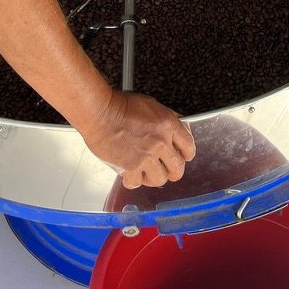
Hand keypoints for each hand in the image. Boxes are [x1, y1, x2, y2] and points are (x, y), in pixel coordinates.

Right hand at [81, 90, 195, 188]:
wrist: (99, 112)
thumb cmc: (120, 105)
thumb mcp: (151, 105)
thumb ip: (167, 118)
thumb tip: (178, 128)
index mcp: (168, 125)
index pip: (189, 148)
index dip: (186, 154)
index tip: (181, 157)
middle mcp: (160, 143)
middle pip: (178, 168)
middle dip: (173, 170)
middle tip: (166, 168)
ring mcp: (146, 157)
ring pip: (160, 179)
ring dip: (153, 176)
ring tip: (146, 171)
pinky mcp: (130, 167)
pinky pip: (137, 183)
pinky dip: (133, 179)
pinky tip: (130, 173)